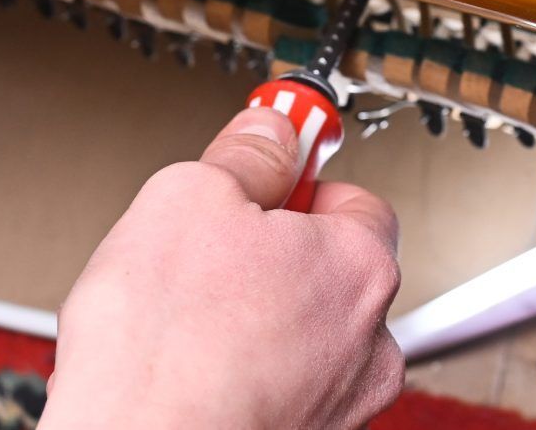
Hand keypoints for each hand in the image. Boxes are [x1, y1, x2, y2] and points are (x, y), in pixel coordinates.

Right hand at [44, 108, 404, 429]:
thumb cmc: (166, 354)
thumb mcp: (187, 198)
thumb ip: (244, 155)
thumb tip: (268, 132)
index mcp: (359, 266)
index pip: (356, 199)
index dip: (299, 183)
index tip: (265, 173)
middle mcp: (369, 342)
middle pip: (327, 270)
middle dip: (269, 256)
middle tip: (209, 251)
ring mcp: (340, 404)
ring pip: (299, 336)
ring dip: (252, 321)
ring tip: (186, 321)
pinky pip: (276, 388)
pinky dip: (239, 376)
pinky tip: (186, 371)